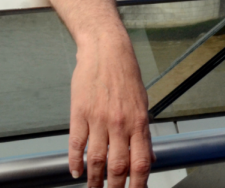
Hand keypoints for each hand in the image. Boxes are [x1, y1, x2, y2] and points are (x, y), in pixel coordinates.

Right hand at [69, 29, 153, 186]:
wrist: (106, 51)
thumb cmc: (126, 76)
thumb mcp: (143, 103)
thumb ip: (143, 133)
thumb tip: (149, 157)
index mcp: (139, 121)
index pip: (141, 162)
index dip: (139, 184)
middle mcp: (120, 123)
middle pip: (118, 166)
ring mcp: (98, 120)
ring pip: (96, 160)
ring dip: (94, 180)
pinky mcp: (79, 114)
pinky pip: (76, 145)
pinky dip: (75, 162)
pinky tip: (75, 172)